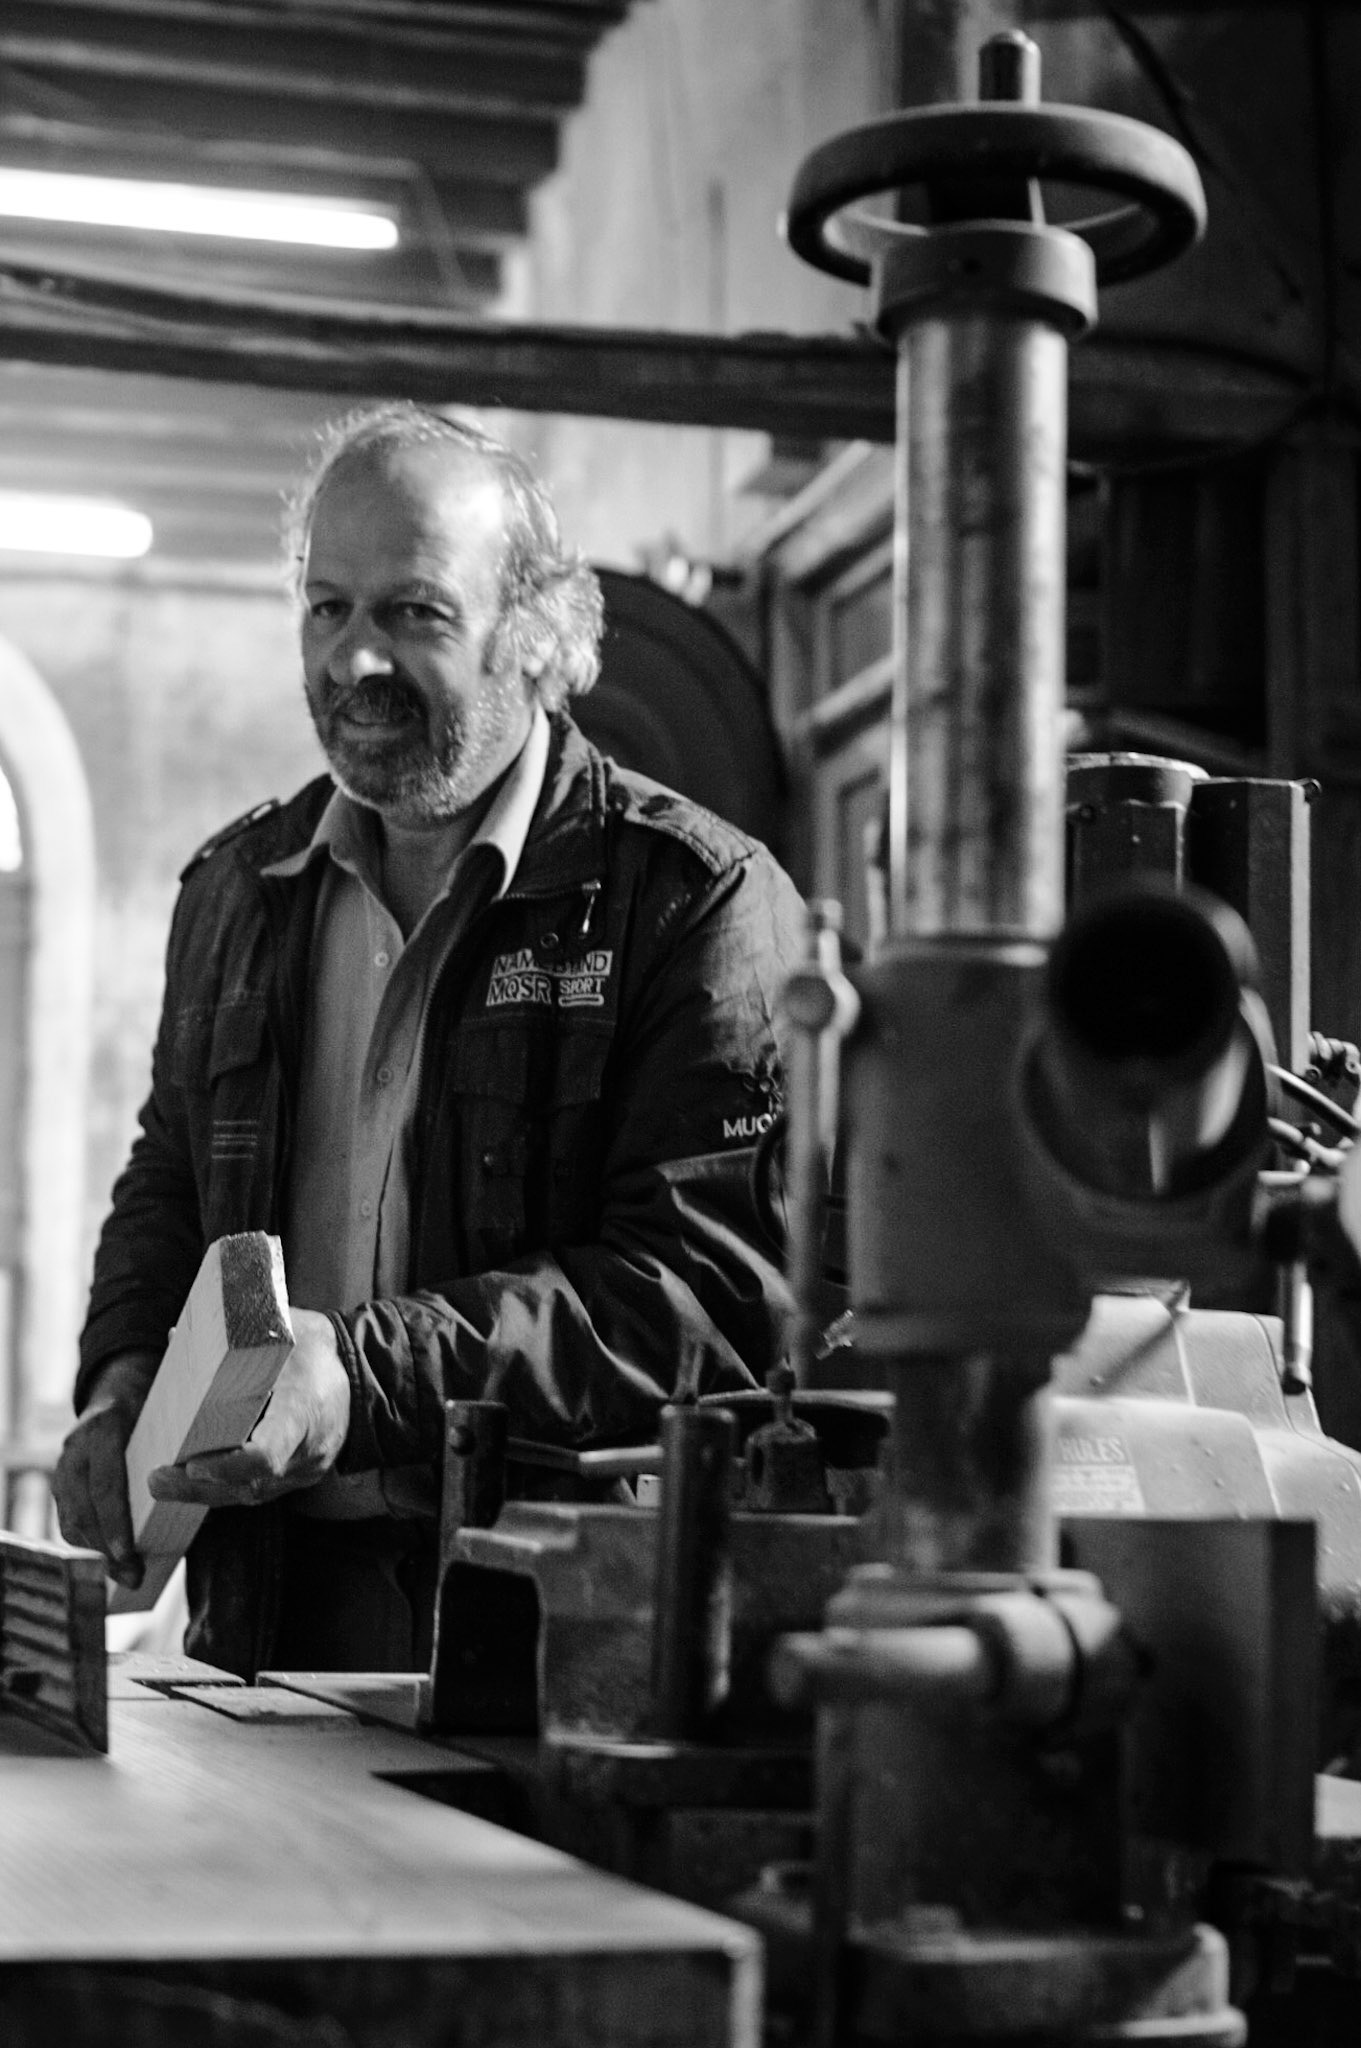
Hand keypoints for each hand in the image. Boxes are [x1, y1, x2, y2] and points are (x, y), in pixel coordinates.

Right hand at [52, 1351, 158, 1587]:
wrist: (120, 1387)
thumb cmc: (159, 1406)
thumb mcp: (172, 1414)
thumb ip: (181, 1446)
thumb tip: (206, 1484)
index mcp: (107, 1425)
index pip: (106, 1482)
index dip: (115, 1521)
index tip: (127, 1553)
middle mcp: (78, 1443)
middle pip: (83, 1507)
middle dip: (106, 1547)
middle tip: (132, 1577)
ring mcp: (64, 1461)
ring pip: (72, 1517)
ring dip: (97, 1552)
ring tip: (125, 1575)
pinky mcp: (61, 1477)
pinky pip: (68, 1518)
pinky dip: (88, 1543)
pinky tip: (109, 1561)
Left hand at [147, 1308, 350, 1508]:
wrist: (366, 1374)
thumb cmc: (317, 1349)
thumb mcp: (285, 1330)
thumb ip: (235, 1337)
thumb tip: (177, 1339)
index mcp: (305, 1409)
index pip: (268, 1452)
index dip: (229, 1465)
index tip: (193, 1463)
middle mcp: (308, 1449)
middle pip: (251, 1481)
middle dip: (200, 1486)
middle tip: (157, 1479)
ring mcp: (306, 1468)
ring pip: (251, 1492)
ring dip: (205, 1492)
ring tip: (162, 1482)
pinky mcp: (299, 1476)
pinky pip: (259, 1489)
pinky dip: (224, 1487)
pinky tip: (192, 1481)